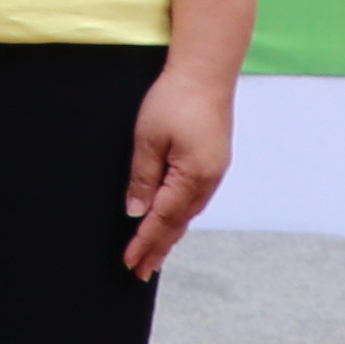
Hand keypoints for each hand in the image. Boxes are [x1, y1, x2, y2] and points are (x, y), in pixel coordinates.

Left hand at [122, 59, 232, 278]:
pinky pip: (195, 199)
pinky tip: (173, 221)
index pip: (162, 220)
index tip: (130, 262)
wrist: (206, 71)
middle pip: (178, 223)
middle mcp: (208, 180)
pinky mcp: (214, 162)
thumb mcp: (148, 138)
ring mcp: (214, 172)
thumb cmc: (175, 99)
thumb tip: (136, 212)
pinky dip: (180, 215)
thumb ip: (143, 178)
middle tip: (141, 272)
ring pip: (188, 213)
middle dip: (159, 248)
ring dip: (170, 234)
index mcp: (192, 177)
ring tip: (155, 254)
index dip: (144, 243)